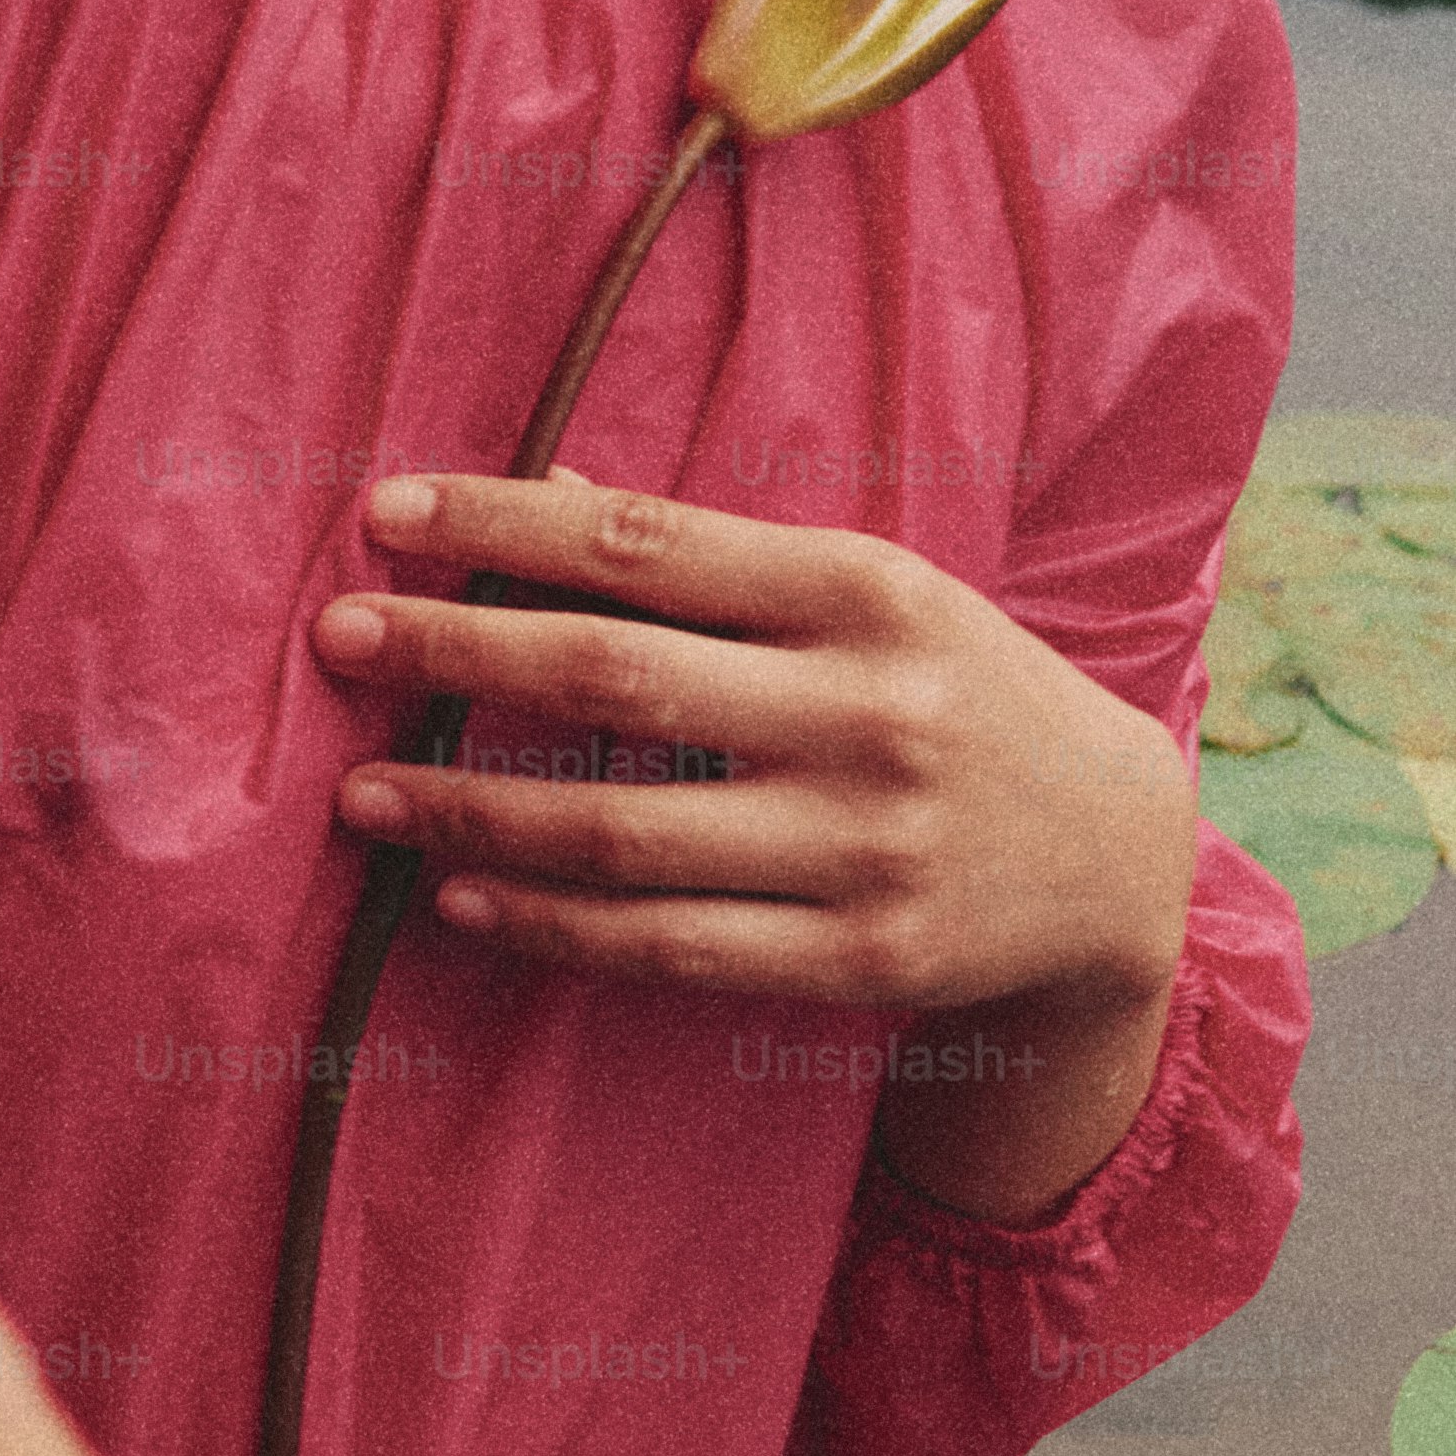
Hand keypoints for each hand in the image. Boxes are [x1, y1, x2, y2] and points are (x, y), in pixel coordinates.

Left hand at [312, 466, 1194, 1022]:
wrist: (1118, 863)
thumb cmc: (960, 700)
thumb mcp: (875, 601)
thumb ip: (720, 564)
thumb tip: (558, 497)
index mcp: (865, 591)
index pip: (643, 546)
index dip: (499, 527)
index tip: (383, 516)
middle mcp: (863, 713)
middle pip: (610, 678)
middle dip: (455, 653)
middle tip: (337, 642)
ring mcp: (857, 846)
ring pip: (619, 831)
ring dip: (470, 815)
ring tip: (365, 798)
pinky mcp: (851, 958)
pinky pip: (661, 946)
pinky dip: (546, 924)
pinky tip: (460, 900)